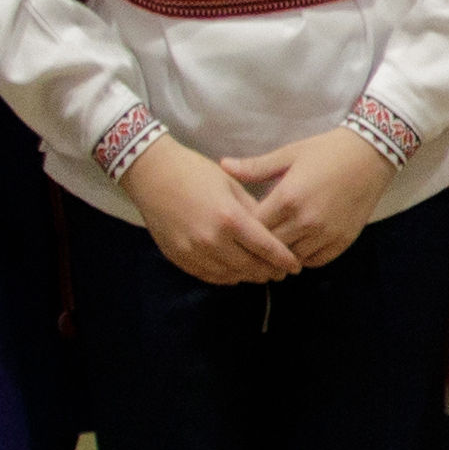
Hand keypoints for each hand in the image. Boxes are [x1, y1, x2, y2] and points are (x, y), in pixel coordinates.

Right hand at [122, 129, 296, 285]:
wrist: (152, 174)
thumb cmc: (196, 173)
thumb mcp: (232, 185)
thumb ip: (253, 211)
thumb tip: (273, 231)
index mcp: (230, 218)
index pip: (266, 248)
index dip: (284, 260)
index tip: (296, 266)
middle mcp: (211, 240)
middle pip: (250, 267)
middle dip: (269, 272)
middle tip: (281, 272)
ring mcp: (193, 251)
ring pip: (230, 275)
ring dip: (248, 276)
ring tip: (261, 273)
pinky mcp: (178, 257)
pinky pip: (208, 276)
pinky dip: (226, 277)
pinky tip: (236, 272)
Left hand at [222, 132, 396, 271]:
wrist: (371, 154)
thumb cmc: (326, 151)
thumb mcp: (289, 154)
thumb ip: (255, 167)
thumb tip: (222, 166)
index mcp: (287, 198)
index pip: (253, 227)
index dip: (242, 229)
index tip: (237, 226)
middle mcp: (306, 221)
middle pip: (270, 247)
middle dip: (258, 246)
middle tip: (251, 243)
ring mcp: (326, 233)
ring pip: (292, 258)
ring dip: (281, 254)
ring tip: (273, 248)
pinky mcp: (343, 241)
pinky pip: (315, 261)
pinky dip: (304, 257)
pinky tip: (298, 246)